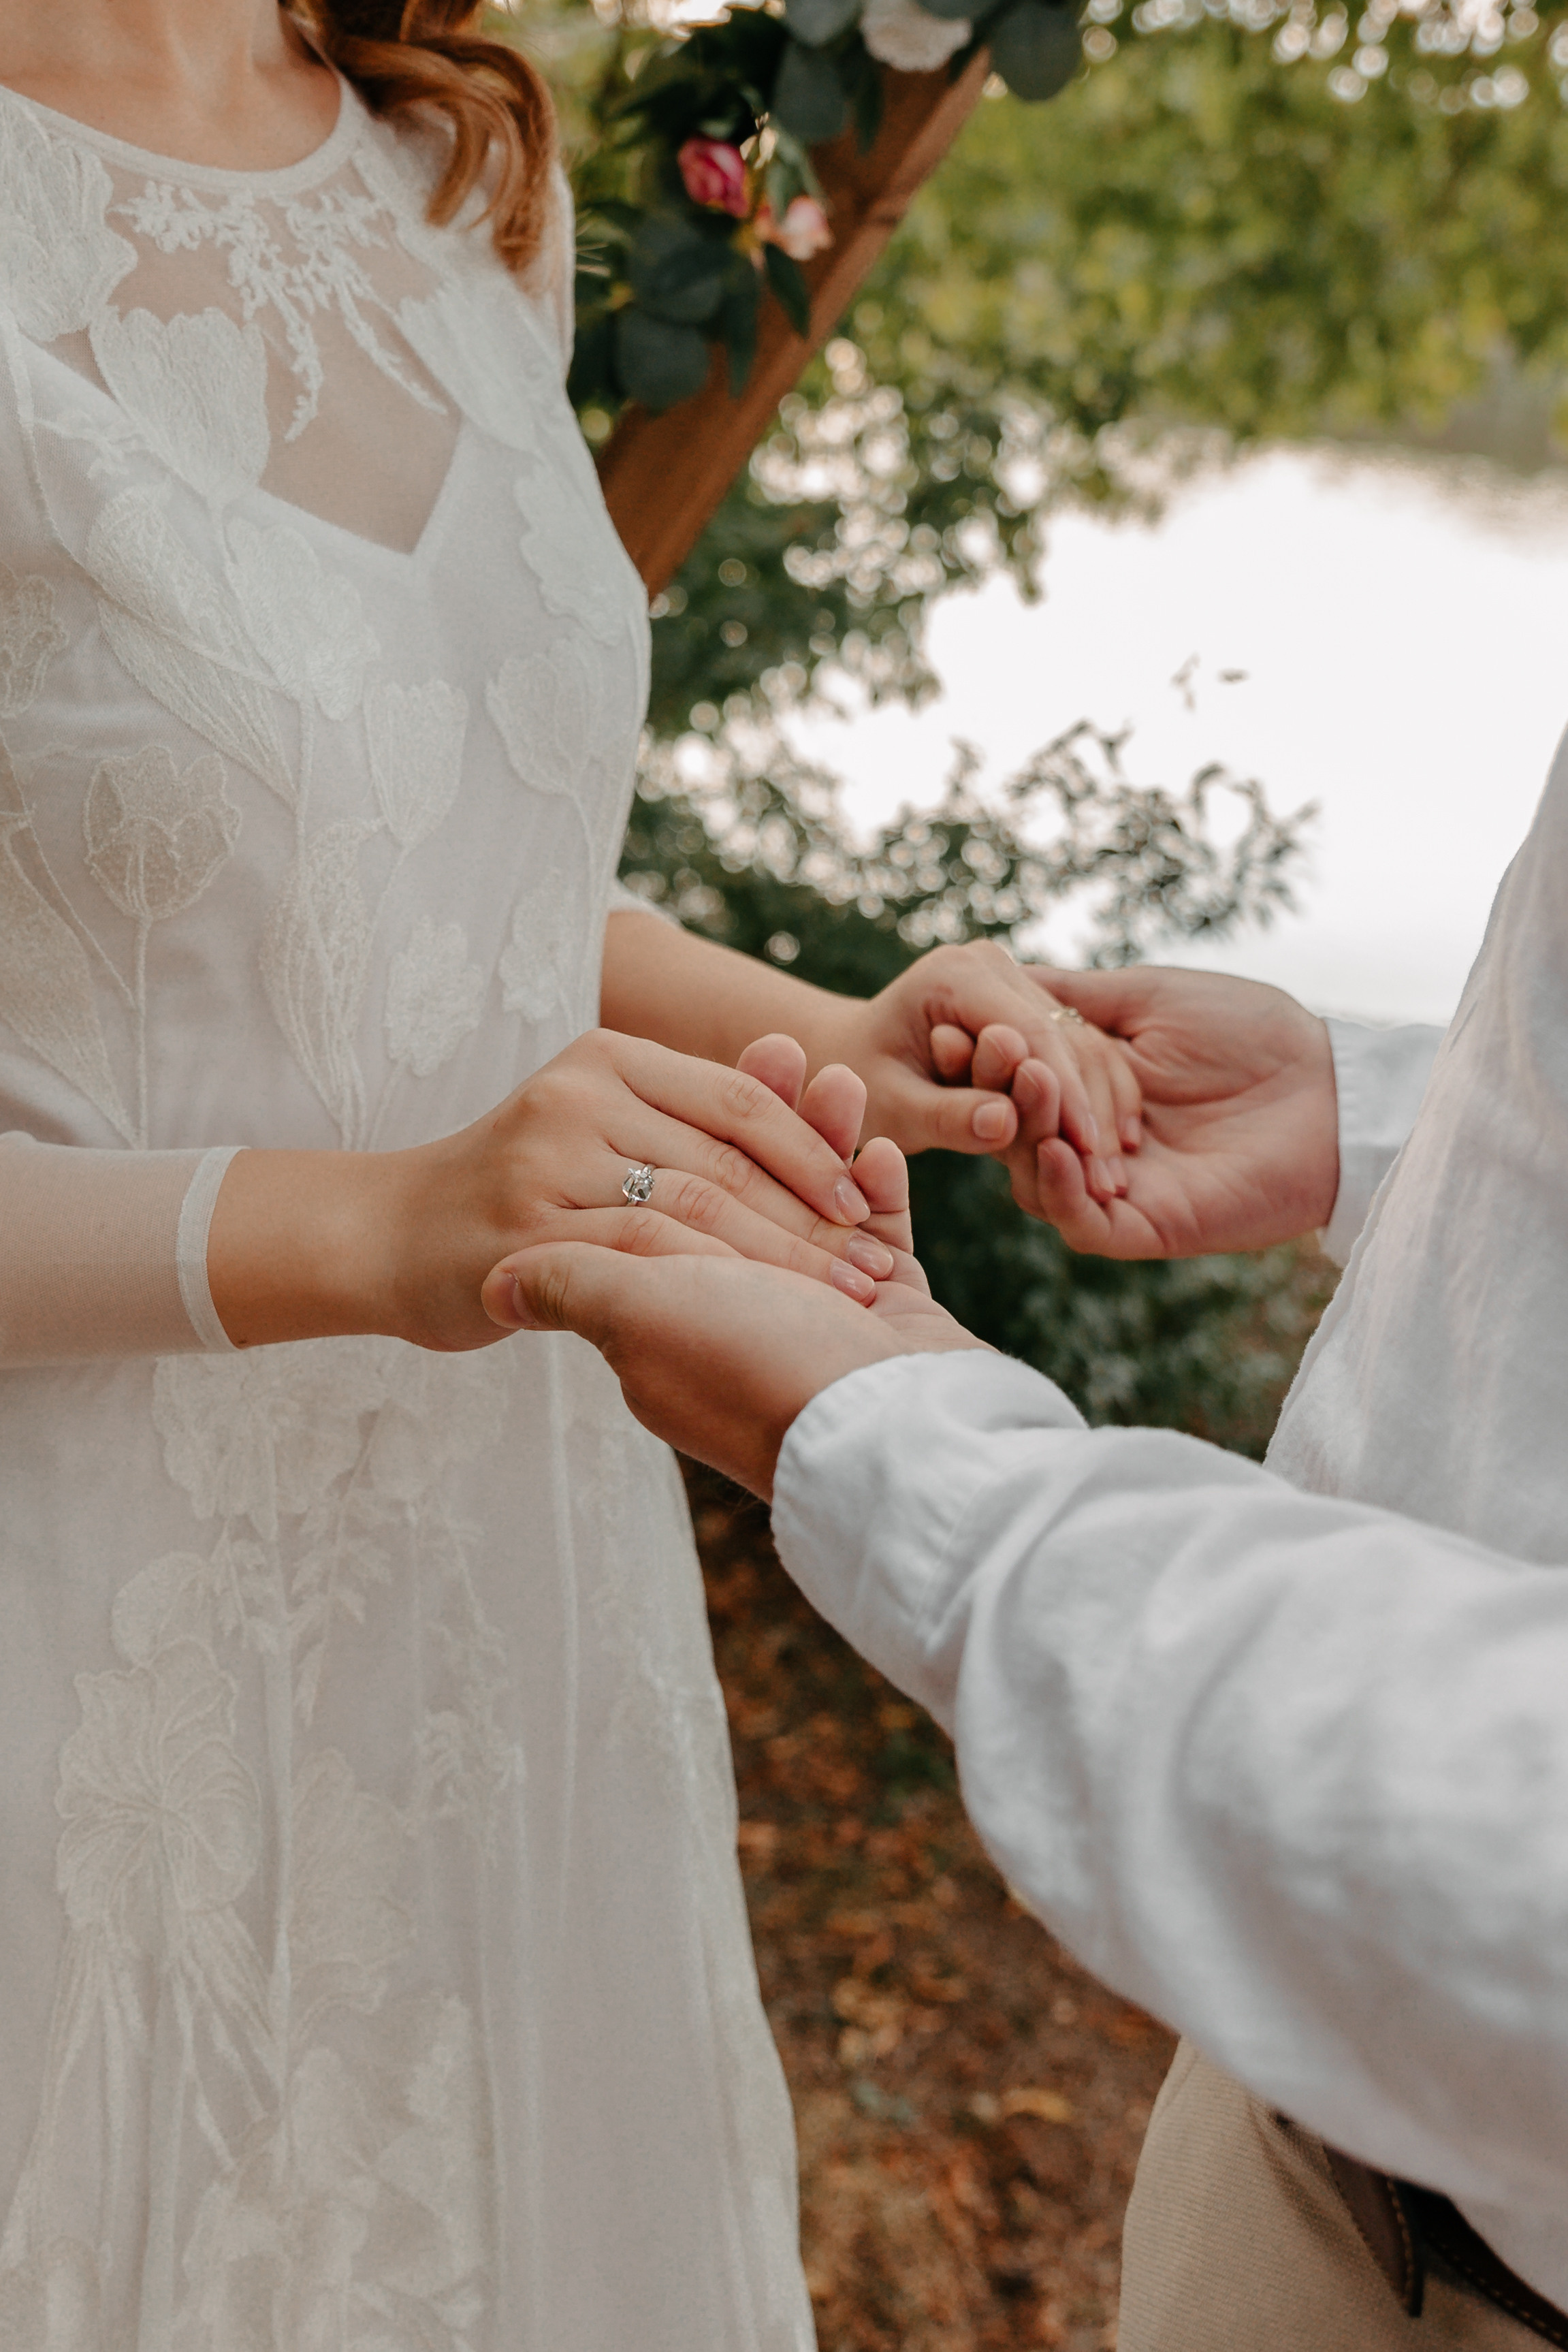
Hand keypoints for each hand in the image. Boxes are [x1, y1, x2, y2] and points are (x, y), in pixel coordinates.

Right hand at [209, 1029, 898, 1351]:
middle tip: (877, 1267)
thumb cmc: (520, 1188)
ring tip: (840, 1299)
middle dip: (814, 1219)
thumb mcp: (602, 1127)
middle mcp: (578, 1093)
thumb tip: (802, 1081)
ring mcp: (546, 1159)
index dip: (815, 1156)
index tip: (870, 1210)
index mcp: (610, 1055)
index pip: (740, 1101)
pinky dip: (709, 1289)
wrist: (390, 1233)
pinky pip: (637, 1258)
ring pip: (692, 1209)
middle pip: (727, 1158)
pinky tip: (753, 1319)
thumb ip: (689, 1116)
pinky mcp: (523, 1230)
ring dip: (779, 1260)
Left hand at [492, 1108, 983, 1499]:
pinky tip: (876, 1149)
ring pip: (816, 1204)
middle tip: (776, 1046)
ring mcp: (822, 1316)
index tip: (693, 1086)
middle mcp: (744, 1317)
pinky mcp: (892, 1319)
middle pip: (748, 1193)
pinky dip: (877, 1191)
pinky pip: (880, 1239)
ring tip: (835, 1076)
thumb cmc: (758, 1372)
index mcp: (672, 1321)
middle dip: (765, 1122)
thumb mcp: (639, 1318)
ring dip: (824, 1137)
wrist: (894, 1446)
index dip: (683, 1143)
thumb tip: (500, 1285)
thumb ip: (573, 1286)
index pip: (667, 1207)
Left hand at [819, 941, 1143, 1203]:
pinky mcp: (1030, 1001)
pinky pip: (1078, 1049)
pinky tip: (1112, 1151)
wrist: (853, 1056)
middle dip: (1088, 1108)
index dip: (1065, 1095)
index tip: (1087, 1154)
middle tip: (1109, 1178)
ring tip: (1112, 1176)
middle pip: (1065, 1035)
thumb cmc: (860, 1084)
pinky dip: (1097, 1098)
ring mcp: (1015, 978)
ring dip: (1102, 1109)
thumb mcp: (892, 1107)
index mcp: (956, 974)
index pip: (1032, 1033)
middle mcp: (992, 964)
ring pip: (1082, 1042)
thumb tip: (1005, 1124)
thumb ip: (945, 1115)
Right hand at [1001, 967, 1337, 1256]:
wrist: (1332, 1090)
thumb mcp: (1150, 995)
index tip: (956, 1028)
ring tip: (1032, 1086)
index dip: (981, 1059)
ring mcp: (1114, 1189)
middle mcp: (1090, 1141)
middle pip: (1012, 1132)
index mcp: (1086, 1087)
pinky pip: (1080, 1223)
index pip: (1011, 1082)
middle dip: (996, 1092)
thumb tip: (1002, 972)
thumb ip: (1075, 995)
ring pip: (1034, 1181)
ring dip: (1025, 1135)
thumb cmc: (1254, 1032)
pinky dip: (1058, 1191)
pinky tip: (1056, 1149)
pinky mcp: (1144, 1227)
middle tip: (994, 1054)